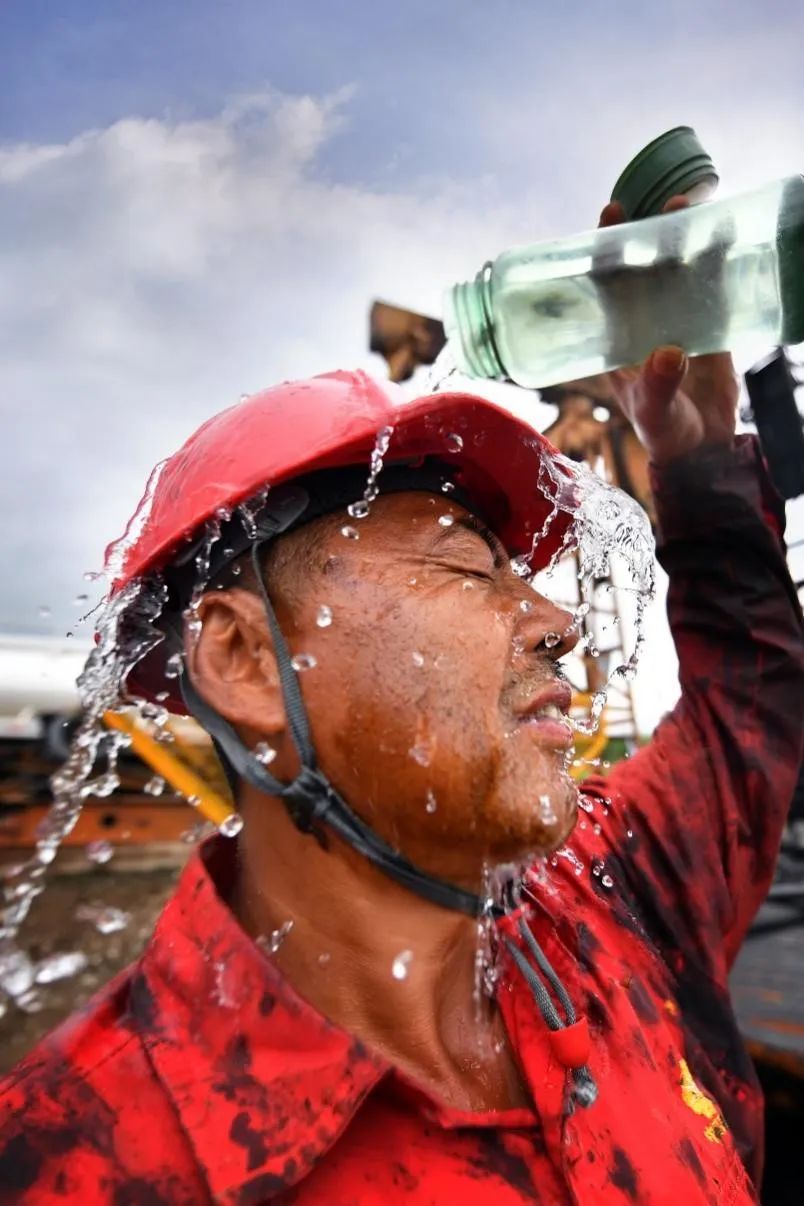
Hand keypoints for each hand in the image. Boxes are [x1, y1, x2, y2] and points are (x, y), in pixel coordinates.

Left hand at [596, 196, 738, 465]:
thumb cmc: (665, 434)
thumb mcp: (654, 413)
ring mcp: (674, 322)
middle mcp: (641, 324)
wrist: (704, 451)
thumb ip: (658, 385)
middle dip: (648, 232)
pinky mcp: (706, 326)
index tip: (610, 213)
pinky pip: (709, 286)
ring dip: (684, 240)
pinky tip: (725, 233)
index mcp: (616, 339)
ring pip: (675, 272)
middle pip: (640, 268)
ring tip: (695, 207)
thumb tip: (669, 352)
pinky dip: (716, 262)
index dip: (603, 249)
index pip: (604, 285)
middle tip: (663, 201)